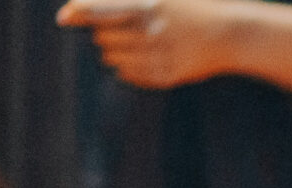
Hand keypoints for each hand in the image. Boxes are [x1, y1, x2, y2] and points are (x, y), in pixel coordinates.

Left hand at [56, 0, 239, 88]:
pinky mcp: (166, 75)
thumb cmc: (186, 9)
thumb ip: (114, 2)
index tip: (63, 19)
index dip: (76, 13)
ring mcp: (158, 55)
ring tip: (141, 43)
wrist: (229, 33)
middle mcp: (149, 30)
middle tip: (131, 28)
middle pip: (102, 38)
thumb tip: (69, 12)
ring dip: (118, 52)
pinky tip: (146, 58)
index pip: (96, 10)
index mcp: (145, 6)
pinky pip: (129, 75)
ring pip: (113, 59)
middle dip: (108, 33)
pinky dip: (130, 68)